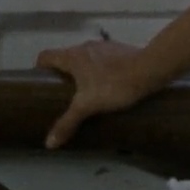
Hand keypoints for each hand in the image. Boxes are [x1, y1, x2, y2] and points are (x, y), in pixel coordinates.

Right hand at [34, 40, 158, 148]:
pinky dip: (99, 70)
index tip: (41, 83)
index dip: (40, 68)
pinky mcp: (120, 49)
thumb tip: (49, 143)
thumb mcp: (87, 106)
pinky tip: (107, 85)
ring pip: (85, 58)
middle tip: (63, 95)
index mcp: (72, 56)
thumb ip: (67, 122)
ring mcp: (104, 46)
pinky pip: (102, 59)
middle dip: (62, 74)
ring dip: (82, 72)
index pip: (46, 56)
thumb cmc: (113, 85)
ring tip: (85, 92)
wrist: (149, 69)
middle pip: (65, 57)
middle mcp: (85, 47)